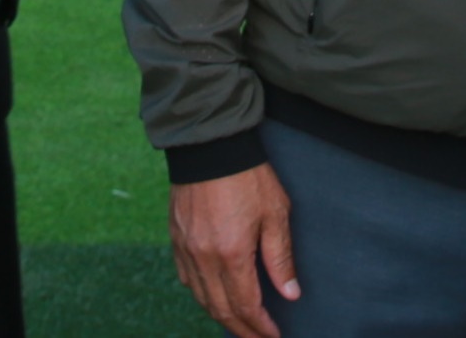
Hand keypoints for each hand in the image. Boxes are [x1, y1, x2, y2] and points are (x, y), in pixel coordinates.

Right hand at [170, 163, 298, 337]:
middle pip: (221, 309)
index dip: (260, 326)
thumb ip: (280, 257)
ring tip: (239, 323)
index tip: (274, 335)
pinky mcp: (176, 239)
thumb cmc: (248, 177)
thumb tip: (290, 294)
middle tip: (258, 337)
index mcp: (231, 254)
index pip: (246, 306)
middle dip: (242, 329)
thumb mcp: (275, 214)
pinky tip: (212, 296)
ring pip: (201, 298)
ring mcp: (186, 250)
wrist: (211, 146)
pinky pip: (186, 279)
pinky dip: (201, 294)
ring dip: (220, 315)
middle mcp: (204, 258)